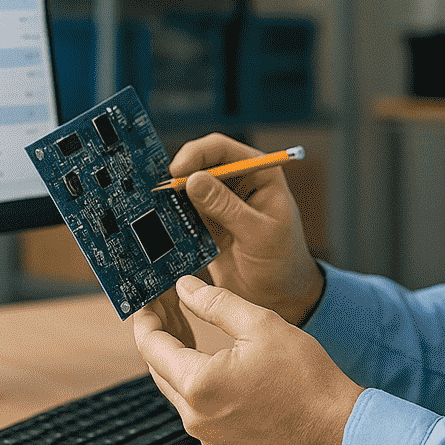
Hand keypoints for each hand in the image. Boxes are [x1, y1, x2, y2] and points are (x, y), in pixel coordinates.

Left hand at [132, 275, 363, 444]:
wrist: (337, 430)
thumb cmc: (306, 379)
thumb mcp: (261, 324)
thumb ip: (216, 303)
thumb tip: (184, 288)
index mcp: (198, 385)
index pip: (151, 346)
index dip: (146, 318)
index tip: (147, 300)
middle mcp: (195, 416)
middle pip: (159, 369)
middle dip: (160, 335)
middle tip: (167, 305)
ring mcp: (209, 434)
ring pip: (178, 388)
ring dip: (177, 357)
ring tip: (187, 325)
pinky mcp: (224, 442)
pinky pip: (198, 406)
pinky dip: (196, 379)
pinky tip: (212, 359)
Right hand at [170, 133, 324, 326]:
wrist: (279, 295)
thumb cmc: (283, 262)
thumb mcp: (259, 234)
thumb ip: (227, 207)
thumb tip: (194, 180)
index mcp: (259, 173)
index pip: (222, 149)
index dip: (196, 154)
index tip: (177, 171)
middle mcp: (238, 182)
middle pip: (199, 163)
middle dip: (179, 175)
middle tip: (163, 193)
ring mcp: (221, 201)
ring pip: (187, 186)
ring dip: (173, 196)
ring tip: (162, 209)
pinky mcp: (207, 222)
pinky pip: (183, 210)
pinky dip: (173, 214)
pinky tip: (166, 223)